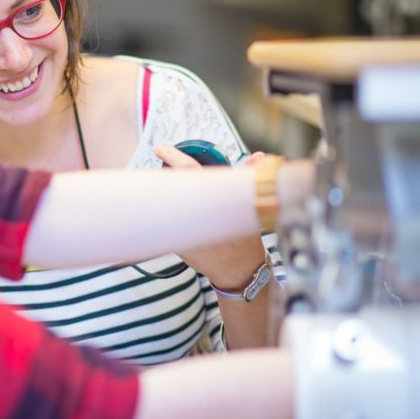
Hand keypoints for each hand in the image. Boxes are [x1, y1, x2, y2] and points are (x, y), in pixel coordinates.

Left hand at [154, 146, 266, 289]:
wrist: (239, 270)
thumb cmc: (244, 237)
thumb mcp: (250, 205)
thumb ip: (248, 177)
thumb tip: (259, 156)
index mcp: (216, 198)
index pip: (190, 169)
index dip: (173, 156)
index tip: (160, 148)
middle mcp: (197, 211)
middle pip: (171, 184)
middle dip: (163, 175)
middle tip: (161, 168)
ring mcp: (185, 228)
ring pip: (165, 202)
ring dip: (163, 194)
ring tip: (165, 190)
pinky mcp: (176, 242)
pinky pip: (165, 222)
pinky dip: (164, 213)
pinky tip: (168, 212)